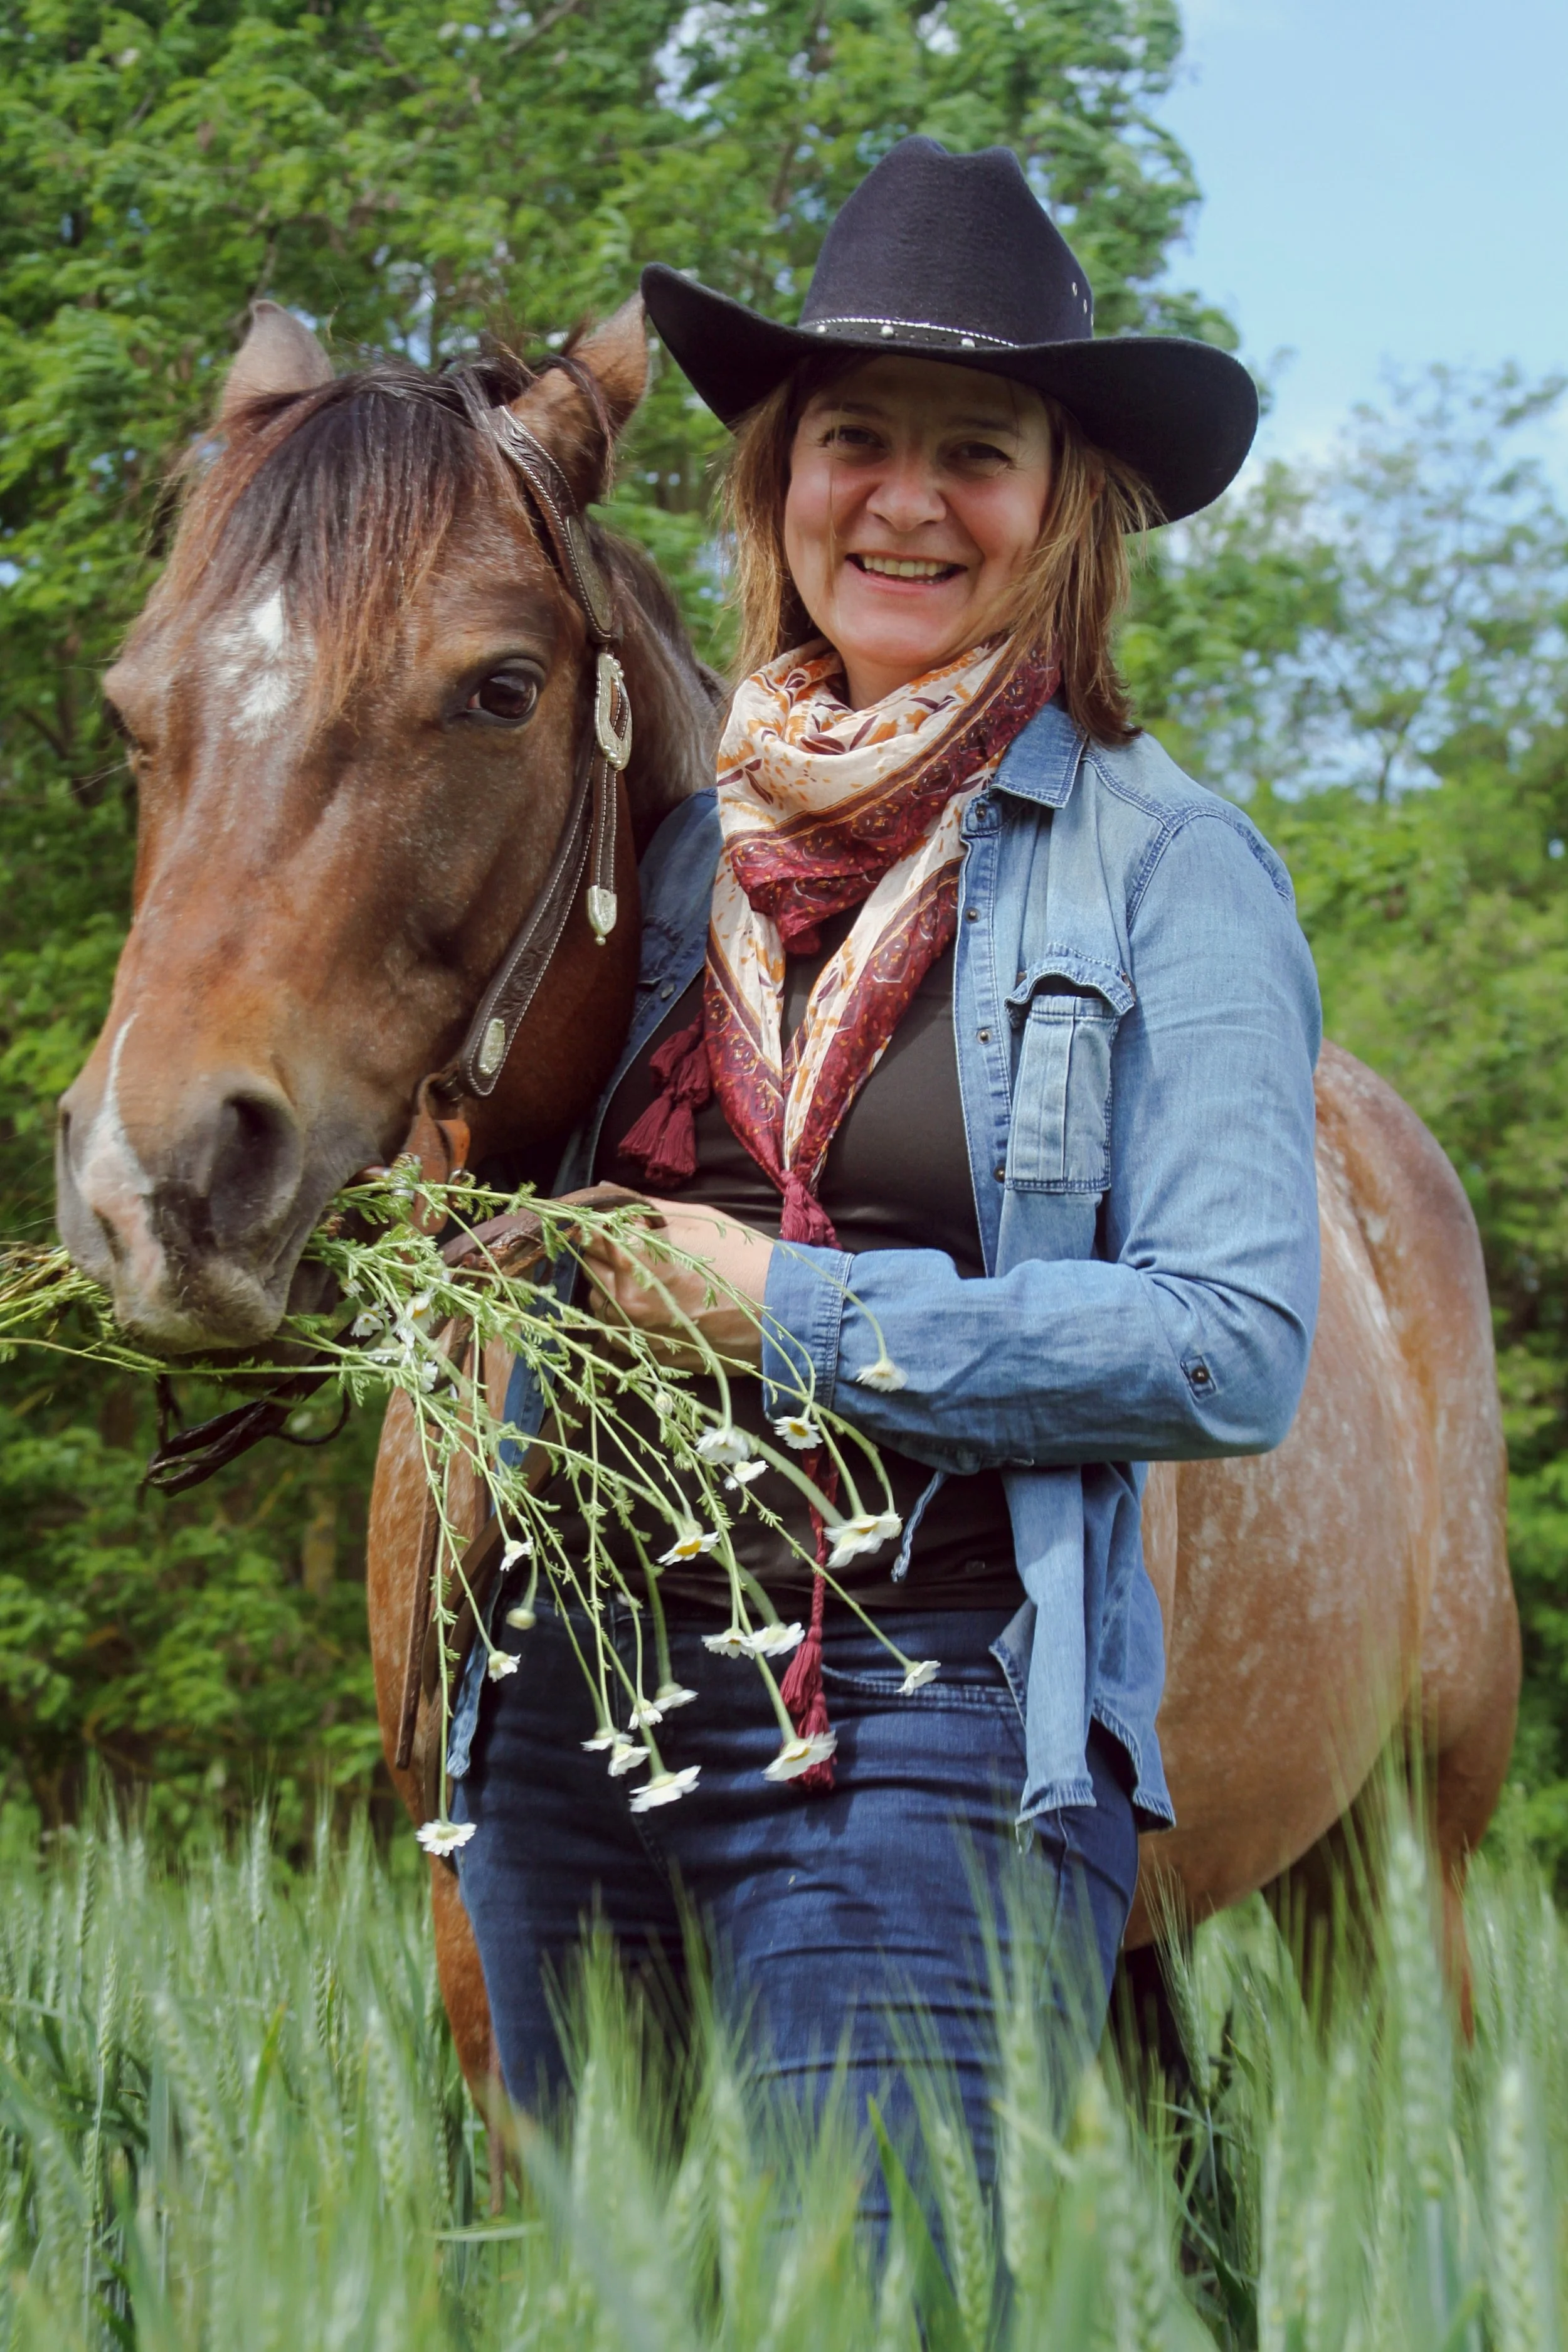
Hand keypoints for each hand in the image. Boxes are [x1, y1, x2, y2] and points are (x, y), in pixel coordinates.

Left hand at [579, 1199, 774, 1371]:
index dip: (599, 1224)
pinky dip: (623, 1318)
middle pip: (590, 1270)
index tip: (614, 1222)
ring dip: (609, 1287)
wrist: (782, 1312)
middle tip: (634, 1247)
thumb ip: (647, 1208)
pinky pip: (617, 1334)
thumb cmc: (742, 1259)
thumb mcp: (697, 1220)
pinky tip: (650, 1306)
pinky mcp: (650, 1355)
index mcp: (634, 1260)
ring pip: (598, 1305)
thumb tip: (612, 1192)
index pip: (589, 1236)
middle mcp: (625, 1300)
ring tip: (644, 1277)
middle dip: (605, 1254)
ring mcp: (636, 1333)